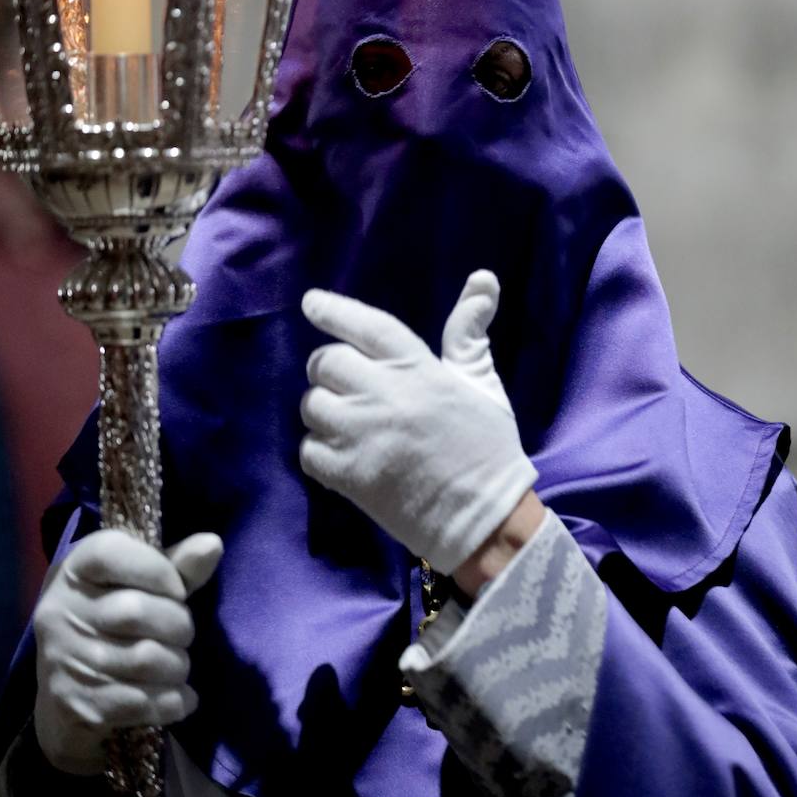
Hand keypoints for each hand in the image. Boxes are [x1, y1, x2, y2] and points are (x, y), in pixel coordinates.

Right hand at [34, 530, 222, 775]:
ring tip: (180, 664)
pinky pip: (138, 702)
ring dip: (178, 665)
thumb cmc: (113, 618)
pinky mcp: (75, 704)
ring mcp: (64, 659)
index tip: (178, 590)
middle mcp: (61, 610)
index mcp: (76, 568)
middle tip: (184, 633)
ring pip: (143, 659)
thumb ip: (176, 563)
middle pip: (134, 611)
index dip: (157, 569)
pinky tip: (182, 698)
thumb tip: (213, 544)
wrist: (63, 690)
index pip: (110, 553)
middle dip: (178, 624)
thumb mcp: (138, 582)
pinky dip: (172, 701)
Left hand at [300, 270, 537, 574]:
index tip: (311, 302)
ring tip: (347, 424)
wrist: (486, 519)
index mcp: (419, 368)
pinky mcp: (350, 476)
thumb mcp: (482, 384)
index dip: (334, 310)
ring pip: (312, 405)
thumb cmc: (487, 447)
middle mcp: (385, 395)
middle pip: (326, 362)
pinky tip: (343, 456)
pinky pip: (309, 450)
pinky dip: (319, 452)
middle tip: (344, 384)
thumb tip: (483, 277)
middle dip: (328, 369)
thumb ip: (468, 333)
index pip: (366, 326)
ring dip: (323, 411)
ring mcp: (364, 436)